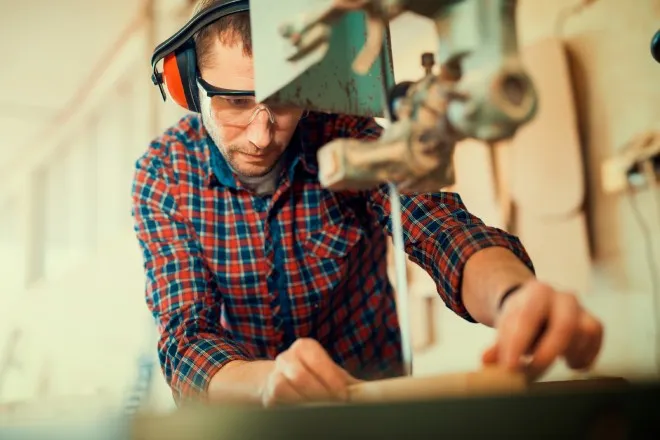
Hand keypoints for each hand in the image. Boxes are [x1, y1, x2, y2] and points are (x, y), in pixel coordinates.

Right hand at [261, 338, 360, 406]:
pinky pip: (278, 398)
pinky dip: (292, 403)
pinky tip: (302, 405)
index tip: (344, 394)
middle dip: (319, 393)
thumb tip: (371, 391)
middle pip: (301, 376)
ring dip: (304, 399)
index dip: (331, 378)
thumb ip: (348, 381)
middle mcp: (287, 357)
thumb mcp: (332, 375)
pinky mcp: (268, 391)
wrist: (283, 381)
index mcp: (305, 347)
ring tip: (318, 405)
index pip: (317, 360)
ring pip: (285, 387)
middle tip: (334, 403)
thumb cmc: (314, 377)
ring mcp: (274, 373)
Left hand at [482, 280, 603, 379]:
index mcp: (537, 292)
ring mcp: (582, 310)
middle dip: (547, 354)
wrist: (537, 308)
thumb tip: (487, 360)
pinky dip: (582, 359)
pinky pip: (595, 344)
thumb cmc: (520, 320)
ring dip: (563, 355)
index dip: (518, 344)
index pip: (528, 318)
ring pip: (582, 336)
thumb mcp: (506, 327)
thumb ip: (498, 345)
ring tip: (542, 361)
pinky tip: (567, 363)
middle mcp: (564, 298)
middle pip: (564, 327)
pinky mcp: (594, 325)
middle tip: (529, 374)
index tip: (509, 367)